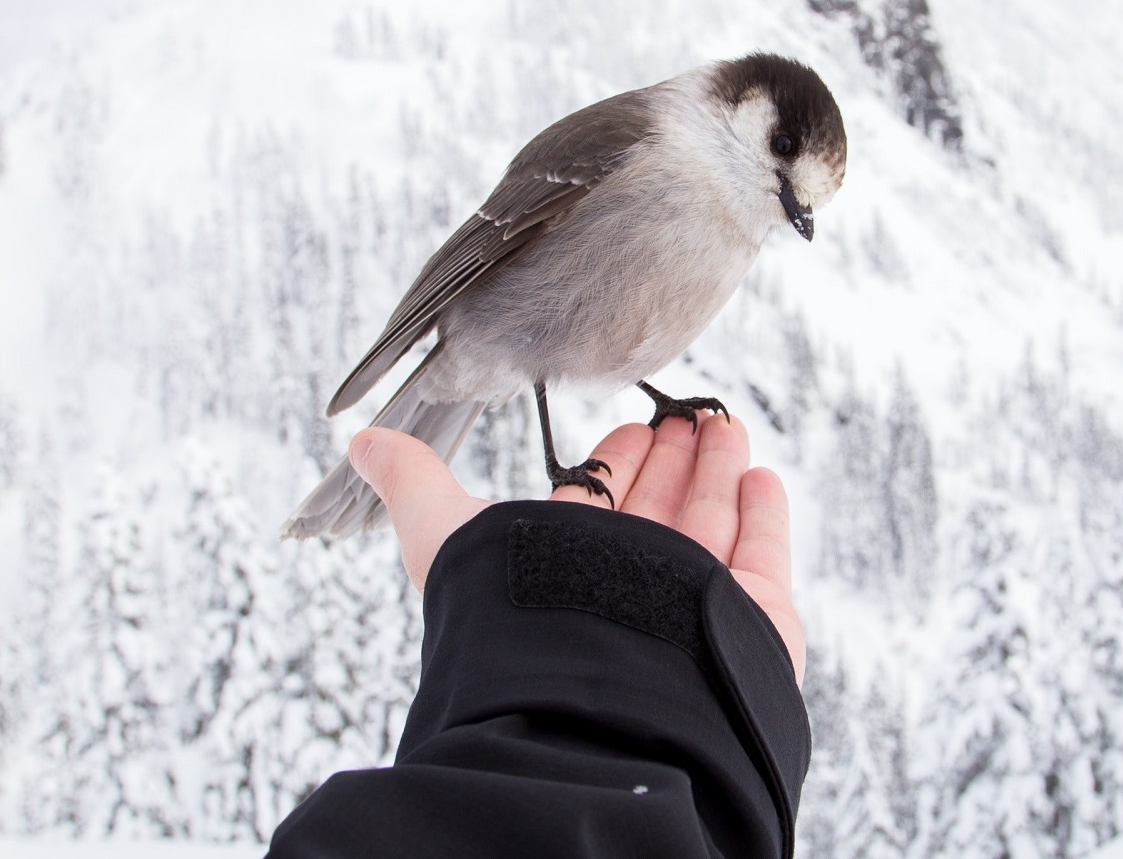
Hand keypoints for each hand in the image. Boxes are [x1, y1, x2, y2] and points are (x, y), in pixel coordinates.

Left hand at [348, 414, 804, 683]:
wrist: (601, 707)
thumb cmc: (518, 625)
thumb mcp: (445, 537)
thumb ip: (412, 486)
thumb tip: (359, 440)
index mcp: (566, 566)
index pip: (598, 503)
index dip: (615, 461)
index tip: (631, 423)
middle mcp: (628, 585)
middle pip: (657, 508)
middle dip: (672, 457)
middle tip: (686, 414)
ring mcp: (691, 602)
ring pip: (709, 520)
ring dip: (717, 468)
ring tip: (724, 422)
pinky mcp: (749, 619)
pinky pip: (760, 556)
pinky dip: (763, 515)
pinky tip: (759, 476)